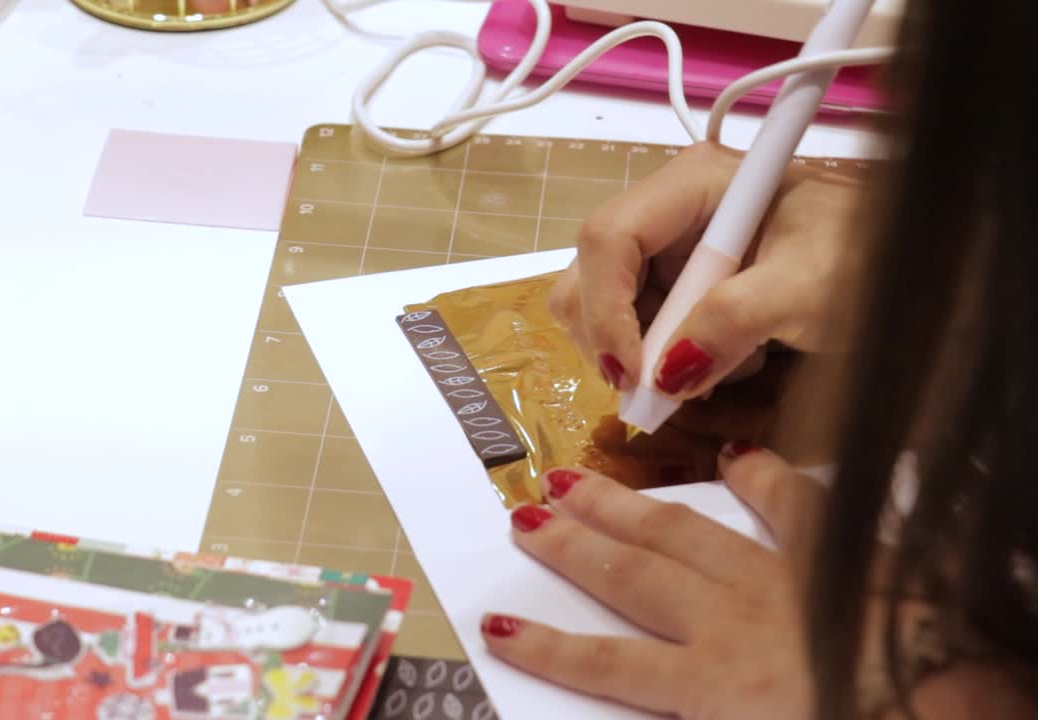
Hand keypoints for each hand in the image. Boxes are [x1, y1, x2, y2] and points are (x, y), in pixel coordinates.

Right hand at [480, 447, 823, 718]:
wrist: (958, 710)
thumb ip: (702, 717)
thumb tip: (659, 706)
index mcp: (714, 686)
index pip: (608, 666)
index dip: (548, 647)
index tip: (498, 624)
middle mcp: (732, 624)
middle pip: (631, 579)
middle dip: (571, 547)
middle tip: (524, 512)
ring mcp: (782, 583)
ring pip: (684, 535)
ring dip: (626, 508)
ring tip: (579, 479)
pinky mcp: (839, 560)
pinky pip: (793, 511)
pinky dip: (764, 479)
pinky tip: (738, 452)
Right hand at [549, 142, 862, 400]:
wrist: (905, 269)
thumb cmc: (869, 262)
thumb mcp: (809, 290)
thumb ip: (732, 323)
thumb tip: (664, 374)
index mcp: (694, 183)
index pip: (608, 237)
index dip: (605, 308)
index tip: (633, 373)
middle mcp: (668, 210)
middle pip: (591, 272)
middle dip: (611, 337)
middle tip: (652, 392)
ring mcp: (670, 250)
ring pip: (603, 306)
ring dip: (637, 354)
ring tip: (698, 376)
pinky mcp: (677, 284)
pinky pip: (636, 327)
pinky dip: (659, 360)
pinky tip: (711, 365)